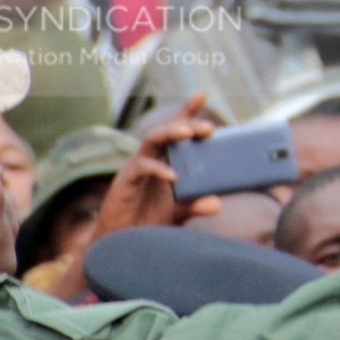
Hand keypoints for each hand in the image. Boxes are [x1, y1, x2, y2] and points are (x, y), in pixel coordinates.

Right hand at [90, 95, 221, 237]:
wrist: (121, 245)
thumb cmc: (147, 223)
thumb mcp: (177, 213)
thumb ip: (195, 206)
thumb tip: (218, 204)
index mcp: (165, 160)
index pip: (177, 131)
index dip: (187, 111)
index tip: (202, 94)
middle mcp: (151, 158)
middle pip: (167, 131)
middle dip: (187, 123)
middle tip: (207, 128)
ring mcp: (136, 168)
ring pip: (152, 140)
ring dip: (171, 133)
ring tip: (189, 133)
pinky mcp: (125, 182)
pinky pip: (140, 167)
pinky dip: (158, 168)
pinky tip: (173, 175)